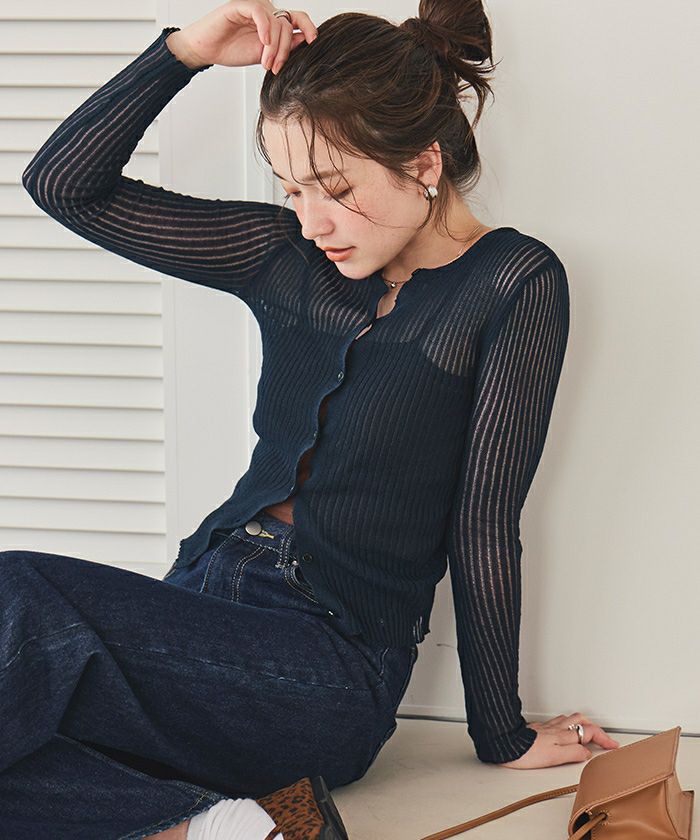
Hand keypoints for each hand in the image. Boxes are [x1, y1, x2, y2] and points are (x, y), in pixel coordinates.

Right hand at [167, 0, 316, 72]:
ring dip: (274, 46)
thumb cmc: (231, 51)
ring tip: (266, 62)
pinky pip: (259, 12)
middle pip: (288, 25)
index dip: (309, 27)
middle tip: (276, 67)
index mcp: (273, 23)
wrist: (206, 50)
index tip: (313, 42)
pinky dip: (265, 28)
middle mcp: (266, 13)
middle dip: (285, 50)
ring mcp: (253, 8)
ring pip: (276, 22)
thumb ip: (282, 49)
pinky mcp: (240, 6)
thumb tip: (303, 43)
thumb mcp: (264, 55)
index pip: (297, 18)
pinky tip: (263, 43)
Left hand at [498, 713, 620, 769]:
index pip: (590, 732)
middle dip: (595, 727)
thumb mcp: (554, 757)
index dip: (603, 738)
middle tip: (604, 737)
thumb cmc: (525, 752)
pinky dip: (567, 724)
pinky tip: (564, 729)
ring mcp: (547, 727)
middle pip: (582, 721)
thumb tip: (588, 753)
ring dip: (582, 723)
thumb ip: (573, 754)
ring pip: (570, 719)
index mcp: (563, 735)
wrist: (504, 744)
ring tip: (589, 730)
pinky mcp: (538, 728)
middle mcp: (557, 728)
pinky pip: (558, 722)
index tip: (613, 745)